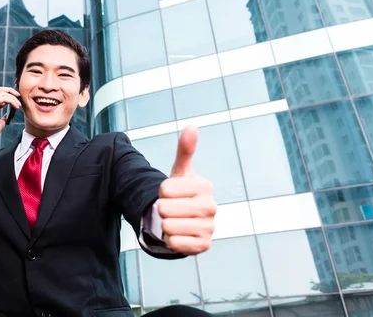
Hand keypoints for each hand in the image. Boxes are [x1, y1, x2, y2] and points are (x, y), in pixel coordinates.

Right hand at [0, 87, 20, 154]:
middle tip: (19, 96)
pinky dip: (11, 100)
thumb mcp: (0, 123)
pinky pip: (3, 97)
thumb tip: (6, 115)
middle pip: (0, 89)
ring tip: (19, 105)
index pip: (0, 94)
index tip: (18, 101)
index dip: (9, 95)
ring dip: (13, 97)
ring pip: (2, 92)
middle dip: (11, 90)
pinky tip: (16, 106)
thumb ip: (3, 118)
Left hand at [157, 126, 216, 254]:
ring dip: (165, 225)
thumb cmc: (181, 193)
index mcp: (205, 186)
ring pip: (168, 226)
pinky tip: (178, 234)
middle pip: (164, 208)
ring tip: (175, 220)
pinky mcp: (204, 246)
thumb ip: (185, 150)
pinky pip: (175, 243)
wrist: (185, 221)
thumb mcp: (180, 171)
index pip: (164, 189)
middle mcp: (211, 207)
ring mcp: (210, 227)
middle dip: (161, 209)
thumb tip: (192, 126)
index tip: (170, 193)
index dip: (161, 191)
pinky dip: (170, 240)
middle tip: (172, 208)